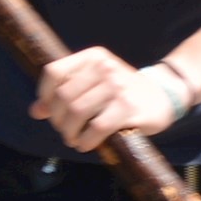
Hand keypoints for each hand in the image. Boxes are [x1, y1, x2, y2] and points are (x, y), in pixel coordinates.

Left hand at [32, 45, 185, 154]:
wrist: (164, 96)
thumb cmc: (122, 92)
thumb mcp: (94, 84)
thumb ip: (64, 93)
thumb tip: (36, 111)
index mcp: (93, 57)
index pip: (53, 72)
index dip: (45, 96)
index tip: (50, 111)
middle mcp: (104, 68)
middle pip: (63, 97)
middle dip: (58, 120)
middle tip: (65, 130)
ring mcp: (117, 87)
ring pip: (76, 112)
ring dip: (69, 133)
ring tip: (74, 139)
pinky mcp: (128, 109)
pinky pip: (96, 128)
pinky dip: (85, 141)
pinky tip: (87, 144)